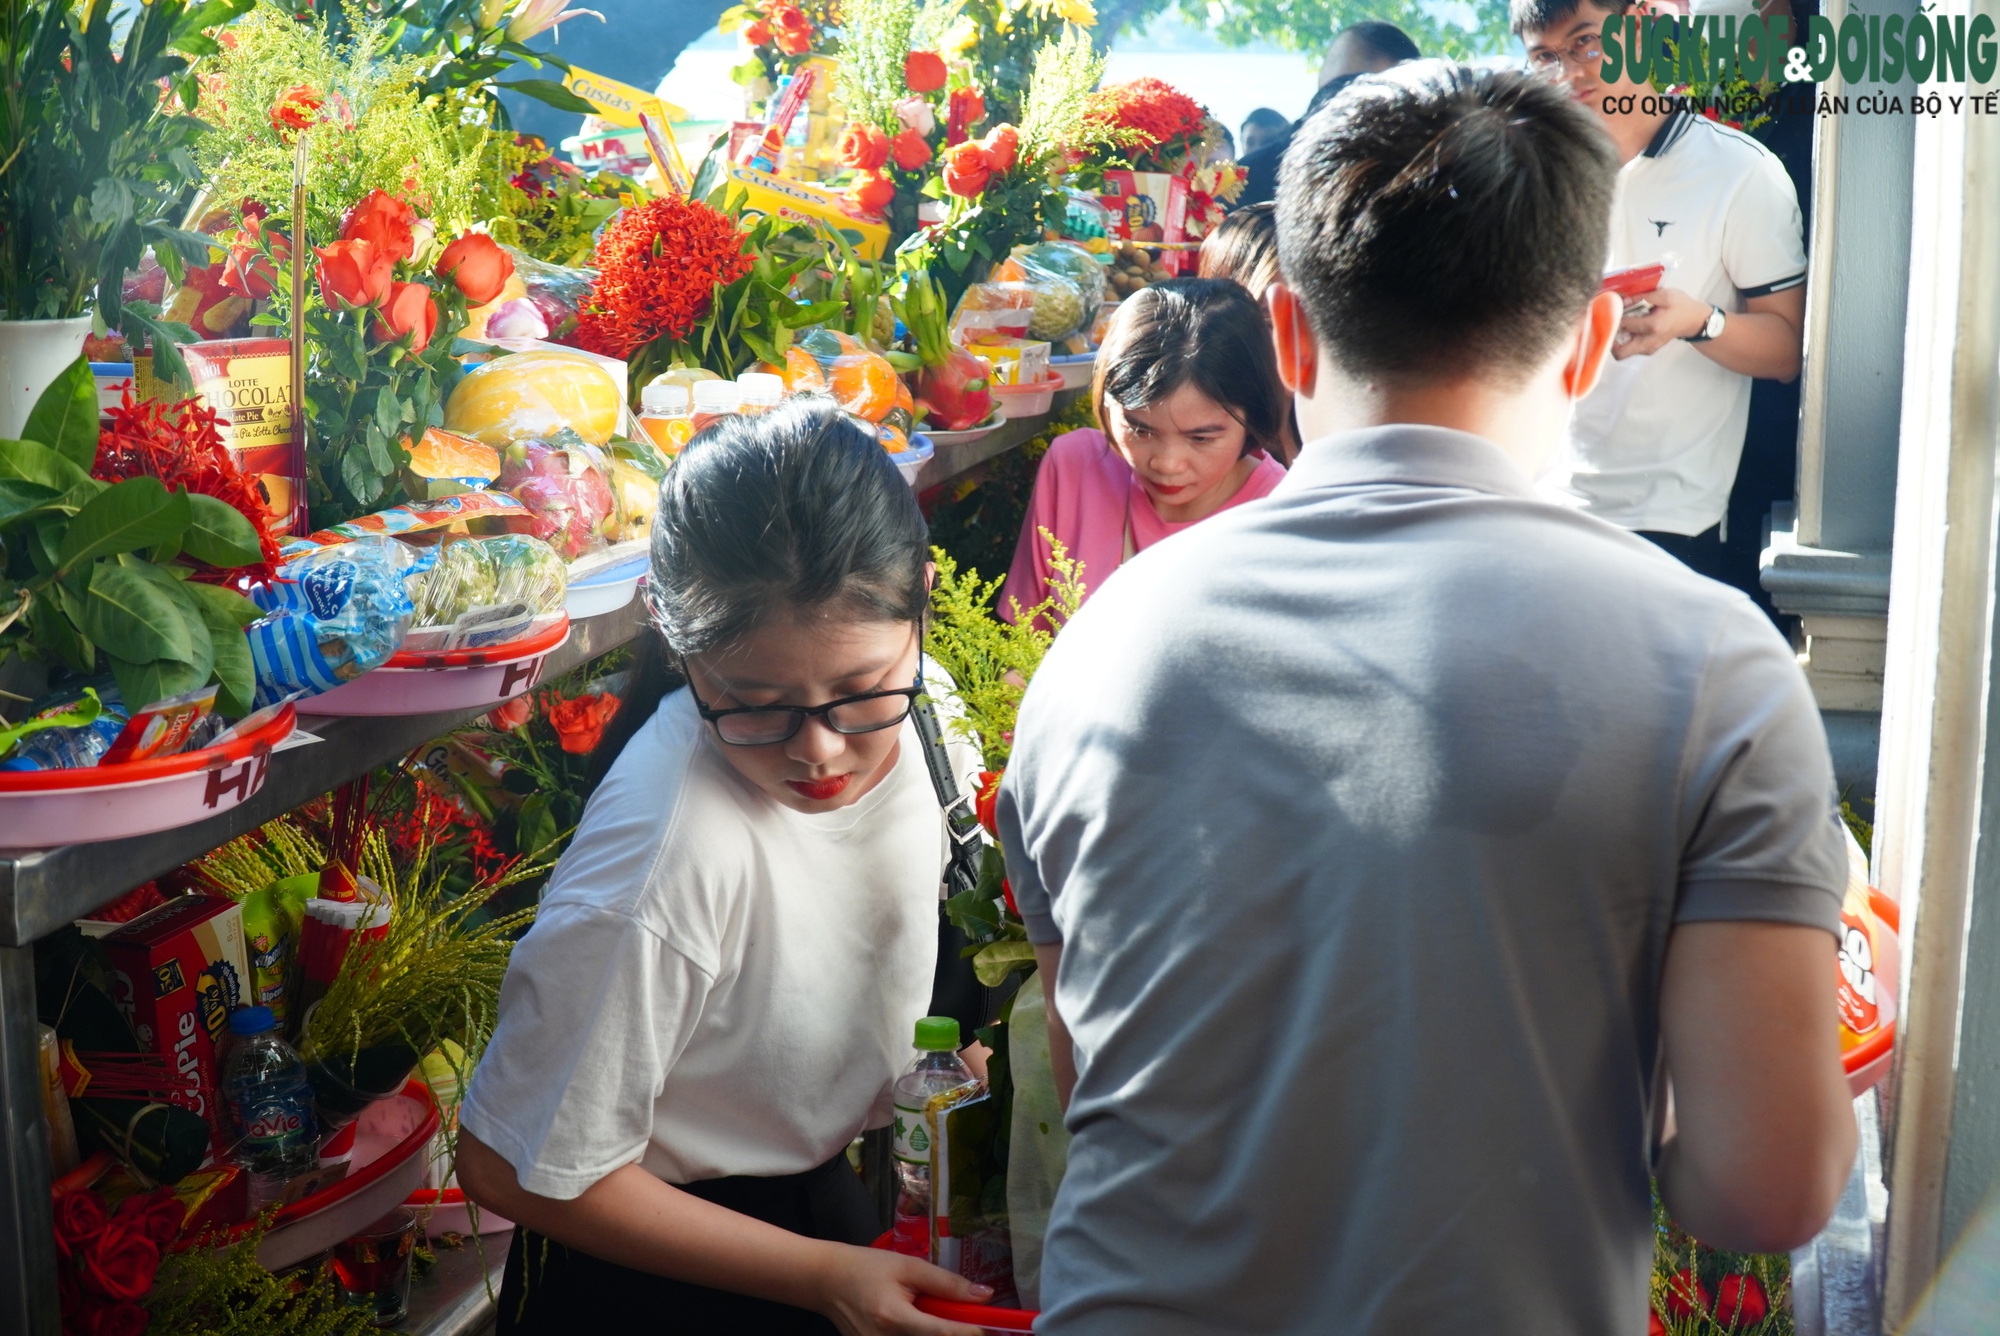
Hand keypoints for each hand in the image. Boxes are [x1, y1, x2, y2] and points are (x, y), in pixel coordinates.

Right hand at [812, 1243, 993, 1335]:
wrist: (827, 1282)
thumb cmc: (867, 1268)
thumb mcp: (908, 1266)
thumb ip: (947, 1283)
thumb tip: (984, 1295)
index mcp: (894, 1317)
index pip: (943, 1334)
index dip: (971, 1334)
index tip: (994, 1329)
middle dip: (955, 1334)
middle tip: (967, 1323)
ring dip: (939, 1334)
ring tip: (935, 1317)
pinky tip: (920, 1322)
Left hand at [1613, 285, 1710, 358]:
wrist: (1693, 320)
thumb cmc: (1679, 305)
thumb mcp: (1664, 294)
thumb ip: (1642, 297)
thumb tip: (1622, 300)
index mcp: (1653, 326)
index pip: (1624, 326)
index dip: (1613, 318)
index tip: (1608, 310)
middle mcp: (1649, 342)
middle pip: (1620, 352)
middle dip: (1610, 339)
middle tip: (1609, 324)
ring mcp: (1649, 349)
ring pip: (1623, 353)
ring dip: (1616, 340)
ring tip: (1617, 325)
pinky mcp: (1648, 351)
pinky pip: (1630, 350)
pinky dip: (1624, 341)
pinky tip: (1626, 328)